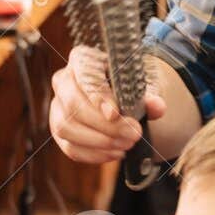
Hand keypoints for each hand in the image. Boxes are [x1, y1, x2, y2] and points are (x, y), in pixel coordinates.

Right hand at [50, 44, 166, 164]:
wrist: (118, 97)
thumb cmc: (125, 86)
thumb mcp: (139, 85)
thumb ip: (149, 96)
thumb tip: (157, 107)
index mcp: (82, 60)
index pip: (83, 76)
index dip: (97, 96)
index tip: (114, 114)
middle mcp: (63, 81)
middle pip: (73, 104)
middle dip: (103, 125)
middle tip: (132, 135)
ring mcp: (56, 107)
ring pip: (66, 127)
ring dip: (98, 141)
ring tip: (125, 145)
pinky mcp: (58, 131)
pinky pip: (69, 147)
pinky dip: (93, 154)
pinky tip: (115, 153)